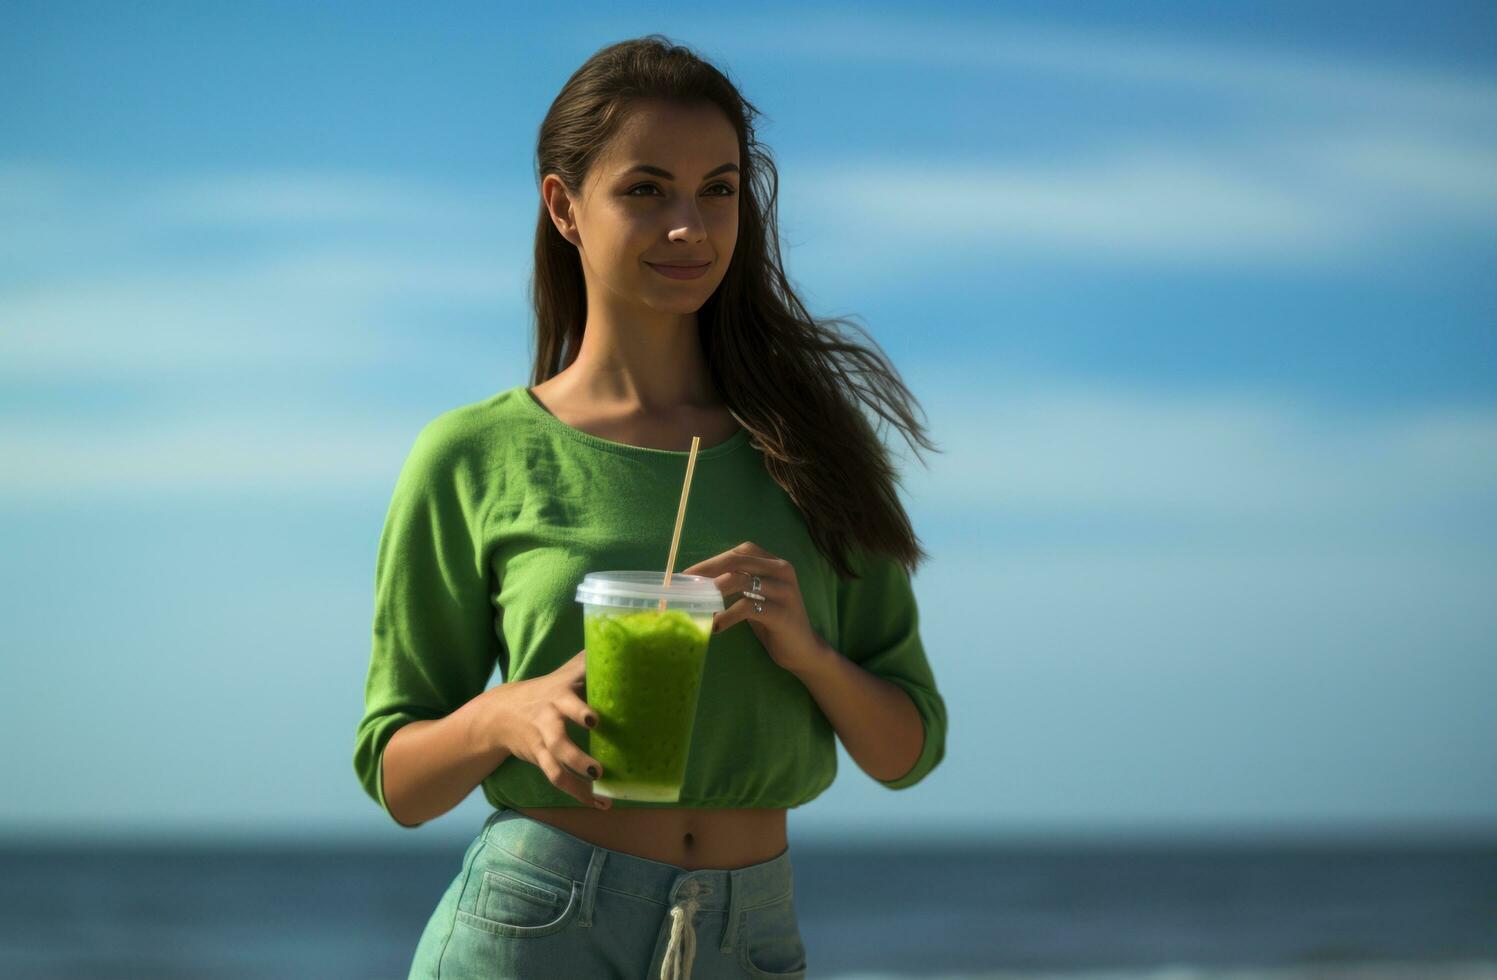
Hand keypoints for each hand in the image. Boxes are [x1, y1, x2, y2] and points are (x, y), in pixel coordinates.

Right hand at [481, 649, 610, 808]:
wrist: (500, 713)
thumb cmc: (546, 689)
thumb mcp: (564, 673)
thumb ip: (590, 661)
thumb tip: (622, 639)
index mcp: (559, 695)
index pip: (569, 699)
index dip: (580, 709)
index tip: (595, 721)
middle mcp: (550, 719)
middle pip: (559, 739)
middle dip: (576, 754)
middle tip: (598, 767)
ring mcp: (544, 742)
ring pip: (556, 764)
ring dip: (578, 777)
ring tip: (600, 784)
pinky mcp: (541, 759)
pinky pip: (558, 779)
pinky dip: (580, 794)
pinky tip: (601, 803)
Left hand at [682, 541, 826, 674]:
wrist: (803, 650)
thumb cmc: (774, 622)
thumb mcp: (757, 596)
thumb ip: (738, 583)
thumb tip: (700, 582)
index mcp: (775, 563)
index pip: (740, 552)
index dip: (712, 561)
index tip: (690, 574)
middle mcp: (782, 571)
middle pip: (738, 561)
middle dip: (708, 571)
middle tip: (687, 585)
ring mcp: (784, 590)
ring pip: (740, 581)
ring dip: (714, 593)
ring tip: (698, 606)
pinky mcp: (781, 613)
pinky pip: (747, 607)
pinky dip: (727, 616)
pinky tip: (716, 626)